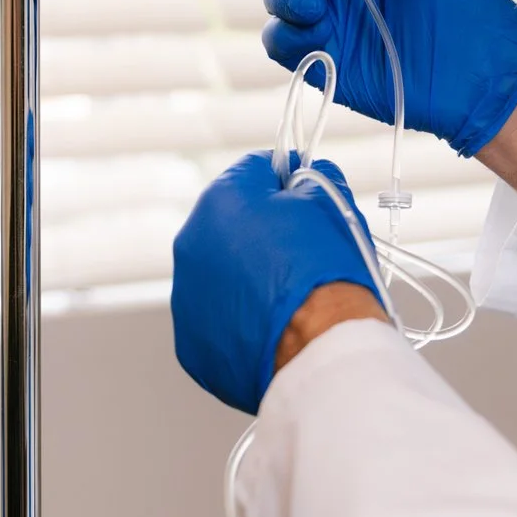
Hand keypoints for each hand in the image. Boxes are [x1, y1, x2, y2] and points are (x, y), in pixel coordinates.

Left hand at [171, 153, 386, 414]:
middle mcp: (190, 245)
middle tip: (302, 252)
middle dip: (263, 232)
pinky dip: (241, 320)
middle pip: (232, 225)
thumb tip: (304, 179)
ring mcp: (186, 298)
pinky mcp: (192, 344)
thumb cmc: (324, 270)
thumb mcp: (329, 203)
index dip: (287, 181)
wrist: (319, 345)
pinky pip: (217, 321)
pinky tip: (273, 326)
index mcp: (220, 200)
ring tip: (289, 295)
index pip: (254, 172)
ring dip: (249, 278)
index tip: (306, 197)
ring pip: (221, 275)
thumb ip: (312, 179)